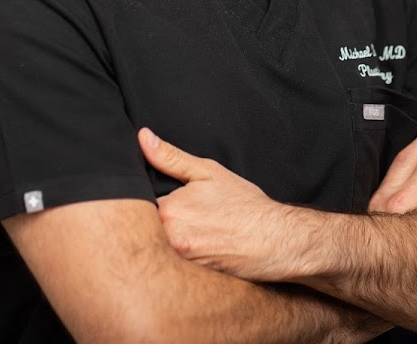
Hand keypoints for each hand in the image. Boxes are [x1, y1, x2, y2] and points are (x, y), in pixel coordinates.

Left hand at [138, 127, 286, 281]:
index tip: (170, 203)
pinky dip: (179, 260)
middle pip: (146, 230)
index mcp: (168, 211)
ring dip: (166, 242)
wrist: (277, 241)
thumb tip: (143, 137)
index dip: (151, 201)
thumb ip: (170, 157)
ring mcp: (179, 264)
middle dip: (158, 223)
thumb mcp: (208, 172)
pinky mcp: (190, 280)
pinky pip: (173, 268)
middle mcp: (169, 241)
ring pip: (159, 249)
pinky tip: (201, 251)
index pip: (140, 205)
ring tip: (197, 234)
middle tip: (187, 220)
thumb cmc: (244, 206)